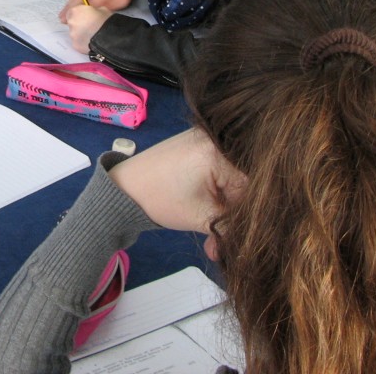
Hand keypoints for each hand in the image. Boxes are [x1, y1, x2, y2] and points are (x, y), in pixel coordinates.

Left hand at [63, 4, 111, 53]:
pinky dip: (83, 42)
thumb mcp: (102, 9)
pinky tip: (91, 42)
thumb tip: (94, 12)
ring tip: (92, 35)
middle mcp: (71, 22)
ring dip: (81, 34)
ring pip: (75, 33)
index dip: (78, 14)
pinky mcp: (75, 45)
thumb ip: (93, 10)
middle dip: (79, 24)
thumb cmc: (106, 21)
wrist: (108, 38)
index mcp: (76, 11)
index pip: (72, 11)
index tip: (84, 16)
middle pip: (72, 23)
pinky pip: (78, 42)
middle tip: (89, 26)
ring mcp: (72, 35)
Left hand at [109, 128, 246, 245]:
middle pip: (241, 178)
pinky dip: (214, 187)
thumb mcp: (202, 217)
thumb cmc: (160, 199)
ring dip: (222, 201)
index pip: (250, 186)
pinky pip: (219, 166)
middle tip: (216, 235)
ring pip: (230, 175)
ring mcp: (206, 135)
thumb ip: (232, 226)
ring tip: (205, 220)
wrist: (124, 187)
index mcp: (219, 150)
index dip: (243, 212)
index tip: (231, 231)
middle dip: (231, 209)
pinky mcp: (197, 141)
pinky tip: (202, 202)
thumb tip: (250, 239)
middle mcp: (216, 136)